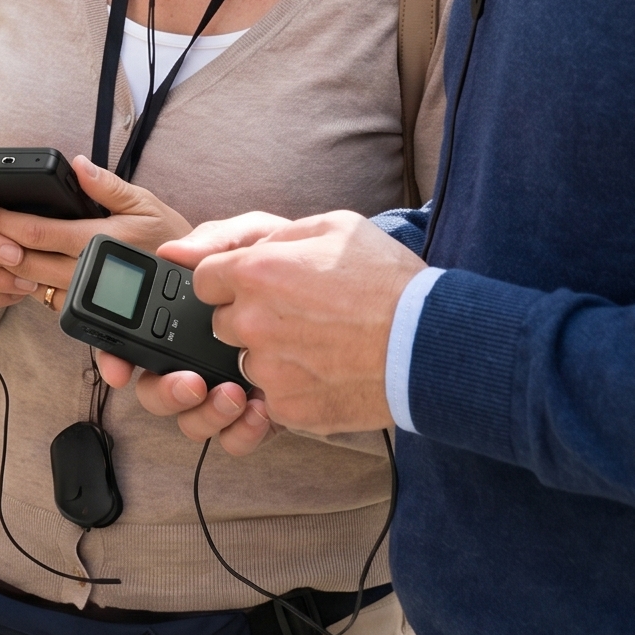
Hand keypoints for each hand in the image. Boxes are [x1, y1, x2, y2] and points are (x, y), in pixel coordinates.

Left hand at [0, 158, 189, 302]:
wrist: (186, 278)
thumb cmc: (164, 235)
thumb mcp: (143, 201)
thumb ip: (107, 185)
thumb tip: (79, 164)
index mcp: (99, 239)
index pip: (40, 232)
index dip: (5, 222)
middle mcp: (88, 270)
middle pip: (27, 261)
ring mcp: (86, 294)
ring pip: (33, 283)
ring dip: (4, 268)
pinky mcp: (86, 310)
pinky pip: (48, 299)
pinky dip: (26, 284)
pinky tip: (10, 268)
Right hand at [92, 211, 290, 452]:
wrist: (367, 302)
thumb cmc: (304, 264)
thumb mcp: (259, 236)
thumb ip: (216, 241)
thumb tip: (171, 252)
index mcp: (187, 314)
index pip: (133, 336)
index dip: (114, 354)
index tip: (120, 367)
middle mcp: (197, 354)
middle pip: (153, 386)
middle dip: (164, 391)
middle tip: (192, 382)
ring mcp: (225, 386)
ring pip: (191, 419)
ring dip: (203, 413)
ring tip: (235, 396)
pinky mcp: (259, 414)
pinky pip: (234, 439)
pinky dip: (240, 433)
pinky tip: (260, 411)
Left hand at [178, 209, 419, 436]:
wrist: (431, 345)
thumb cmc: (387, 280)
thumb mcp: (332, 227)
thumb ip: (271, 235)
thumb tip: (234, 248)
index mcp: (254, 272)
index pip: (203, 279)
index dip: (228, 282)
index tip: (254, 287)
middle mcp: (251, 321)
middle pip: (221, 324)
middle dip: (248, 319)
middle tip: (295, 317)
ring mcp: (268, 368)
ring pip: (246, 362)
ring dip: (270, 356)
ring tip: (318, 347)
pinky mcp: (289, 408)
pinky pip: (272, 398)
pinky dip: (293, 390)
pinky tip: (327, 373)